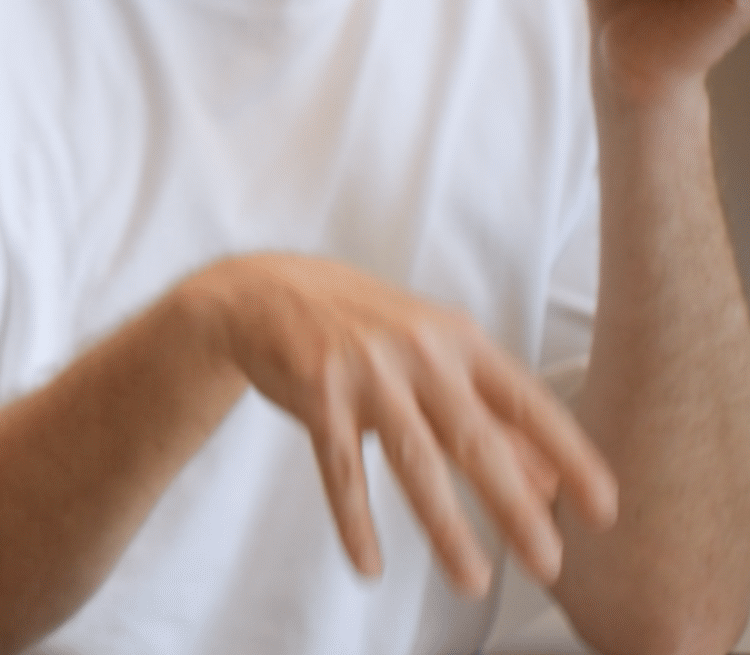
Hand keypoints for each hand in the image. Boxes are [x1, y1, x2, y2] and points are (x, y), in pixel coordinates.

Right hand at [189, 255, 617, 595]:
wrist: (269, 290)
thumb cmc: (369, 327)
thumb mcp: (436, 355)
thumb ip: (492, 415)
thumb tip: (549, 484)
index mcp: (458, 339)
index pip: (527, 402)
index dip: (569, 456)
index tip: (603, 510)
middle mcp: (417, 351)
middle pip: (476, 439)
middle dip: (515, 507)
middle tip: (546, 564)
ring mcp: (365, 371)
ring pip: (414, 461)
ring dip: (446, 527)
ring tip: (473, 581)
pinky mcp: (316, 393)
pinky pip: (341, 470)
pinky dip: (355, 522)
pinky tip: (369, 566)